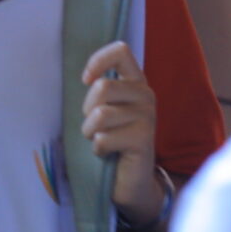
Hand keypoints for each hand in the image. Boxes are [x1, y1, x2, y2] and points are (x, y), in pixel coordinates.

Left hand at [82, 40, 163, 224]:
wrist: (130, 180)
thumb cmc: (111, 140)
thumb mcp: (104, 109)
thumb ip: (99, 90)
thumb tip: (83, 76)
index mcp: (135, 82)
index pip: (121, 51)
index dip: (98, 62)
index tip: (86, 80)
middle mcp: (145, 95)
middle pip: (103, 87)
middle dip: (87, 110)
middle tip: (94, 126)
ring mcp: (147, 117)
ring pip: (100, 115)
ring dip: (90, 132)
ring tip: (100, 140)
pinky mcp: (143, 140)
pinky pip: (104, 139)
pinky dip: (98, 149)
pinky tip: (109, 154)